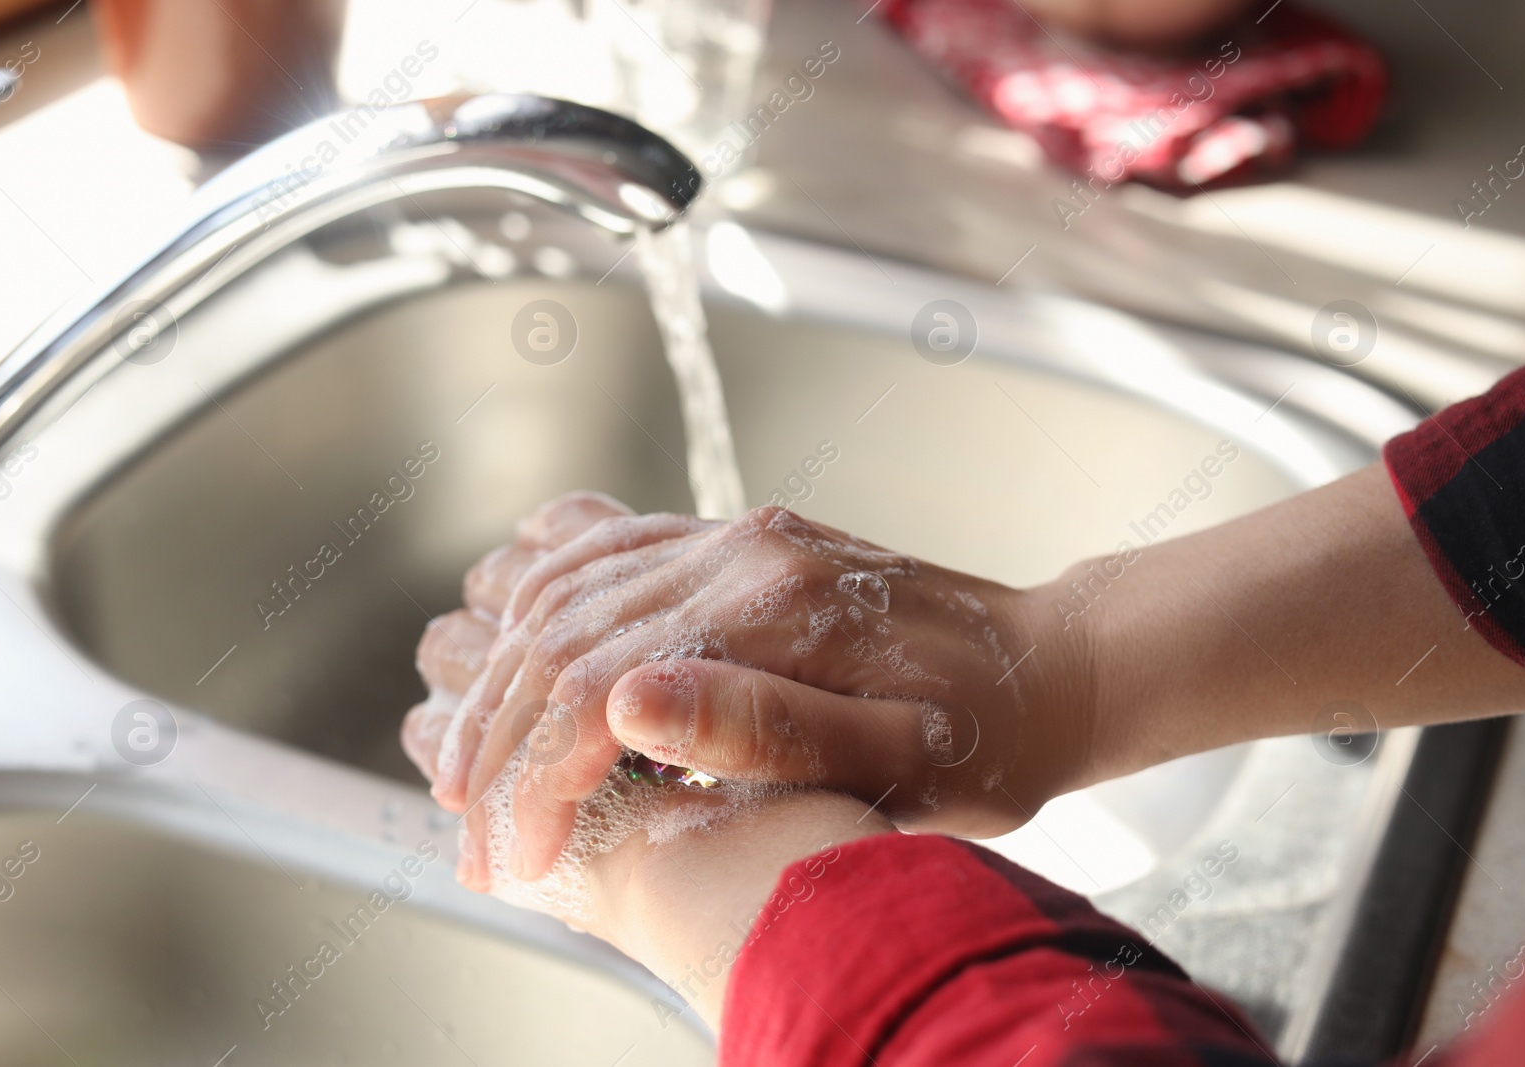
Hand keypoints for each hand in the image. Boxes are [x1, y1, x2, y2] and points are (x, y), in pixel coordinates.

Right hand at [434, 505, 1094, 886]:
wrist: (1053, 666)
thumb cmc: (989, 739)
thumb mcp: (898, 763)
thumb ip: (765, 729)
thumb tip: (627, 704)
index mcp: (777, 610)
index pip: (597, 685)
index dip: (537, 778)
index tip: (512, 857)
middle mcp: (744, 551)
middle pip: (563, 634)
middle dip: (499, 740)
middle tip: (472, 832)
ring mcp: (739, 535)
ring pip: (569, 586)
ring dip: (503, 674)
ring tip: (471, 760)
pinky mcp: (741, 540)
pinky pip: (609, 549)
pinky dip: (543, 598)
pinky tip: (513, 642)